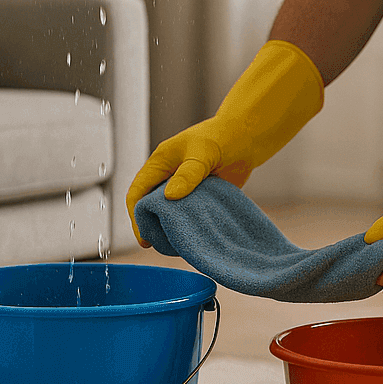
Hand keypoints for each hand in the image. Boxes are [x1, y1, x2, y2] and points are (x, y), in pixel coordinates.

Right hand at [126, 40, 322, 244]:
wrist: (246, 139)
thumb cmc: (222, 137)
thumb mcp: (203, 153)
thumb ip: (188, 174)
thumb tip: (170, 196)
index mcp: (160, 163)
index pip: (138, 192)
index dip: (136, 214)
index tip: (143, 235)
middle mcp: (167, 177)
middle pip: (149, 206)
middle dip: (150, 226)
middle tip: (157, 245)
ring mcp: (182, 188)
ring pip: (167, 213)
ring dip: (168, 228)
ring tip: (173, 246)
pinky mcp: (198, 197)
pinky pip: (187, 215)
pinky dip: (186, 227)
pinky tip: (190, 239)